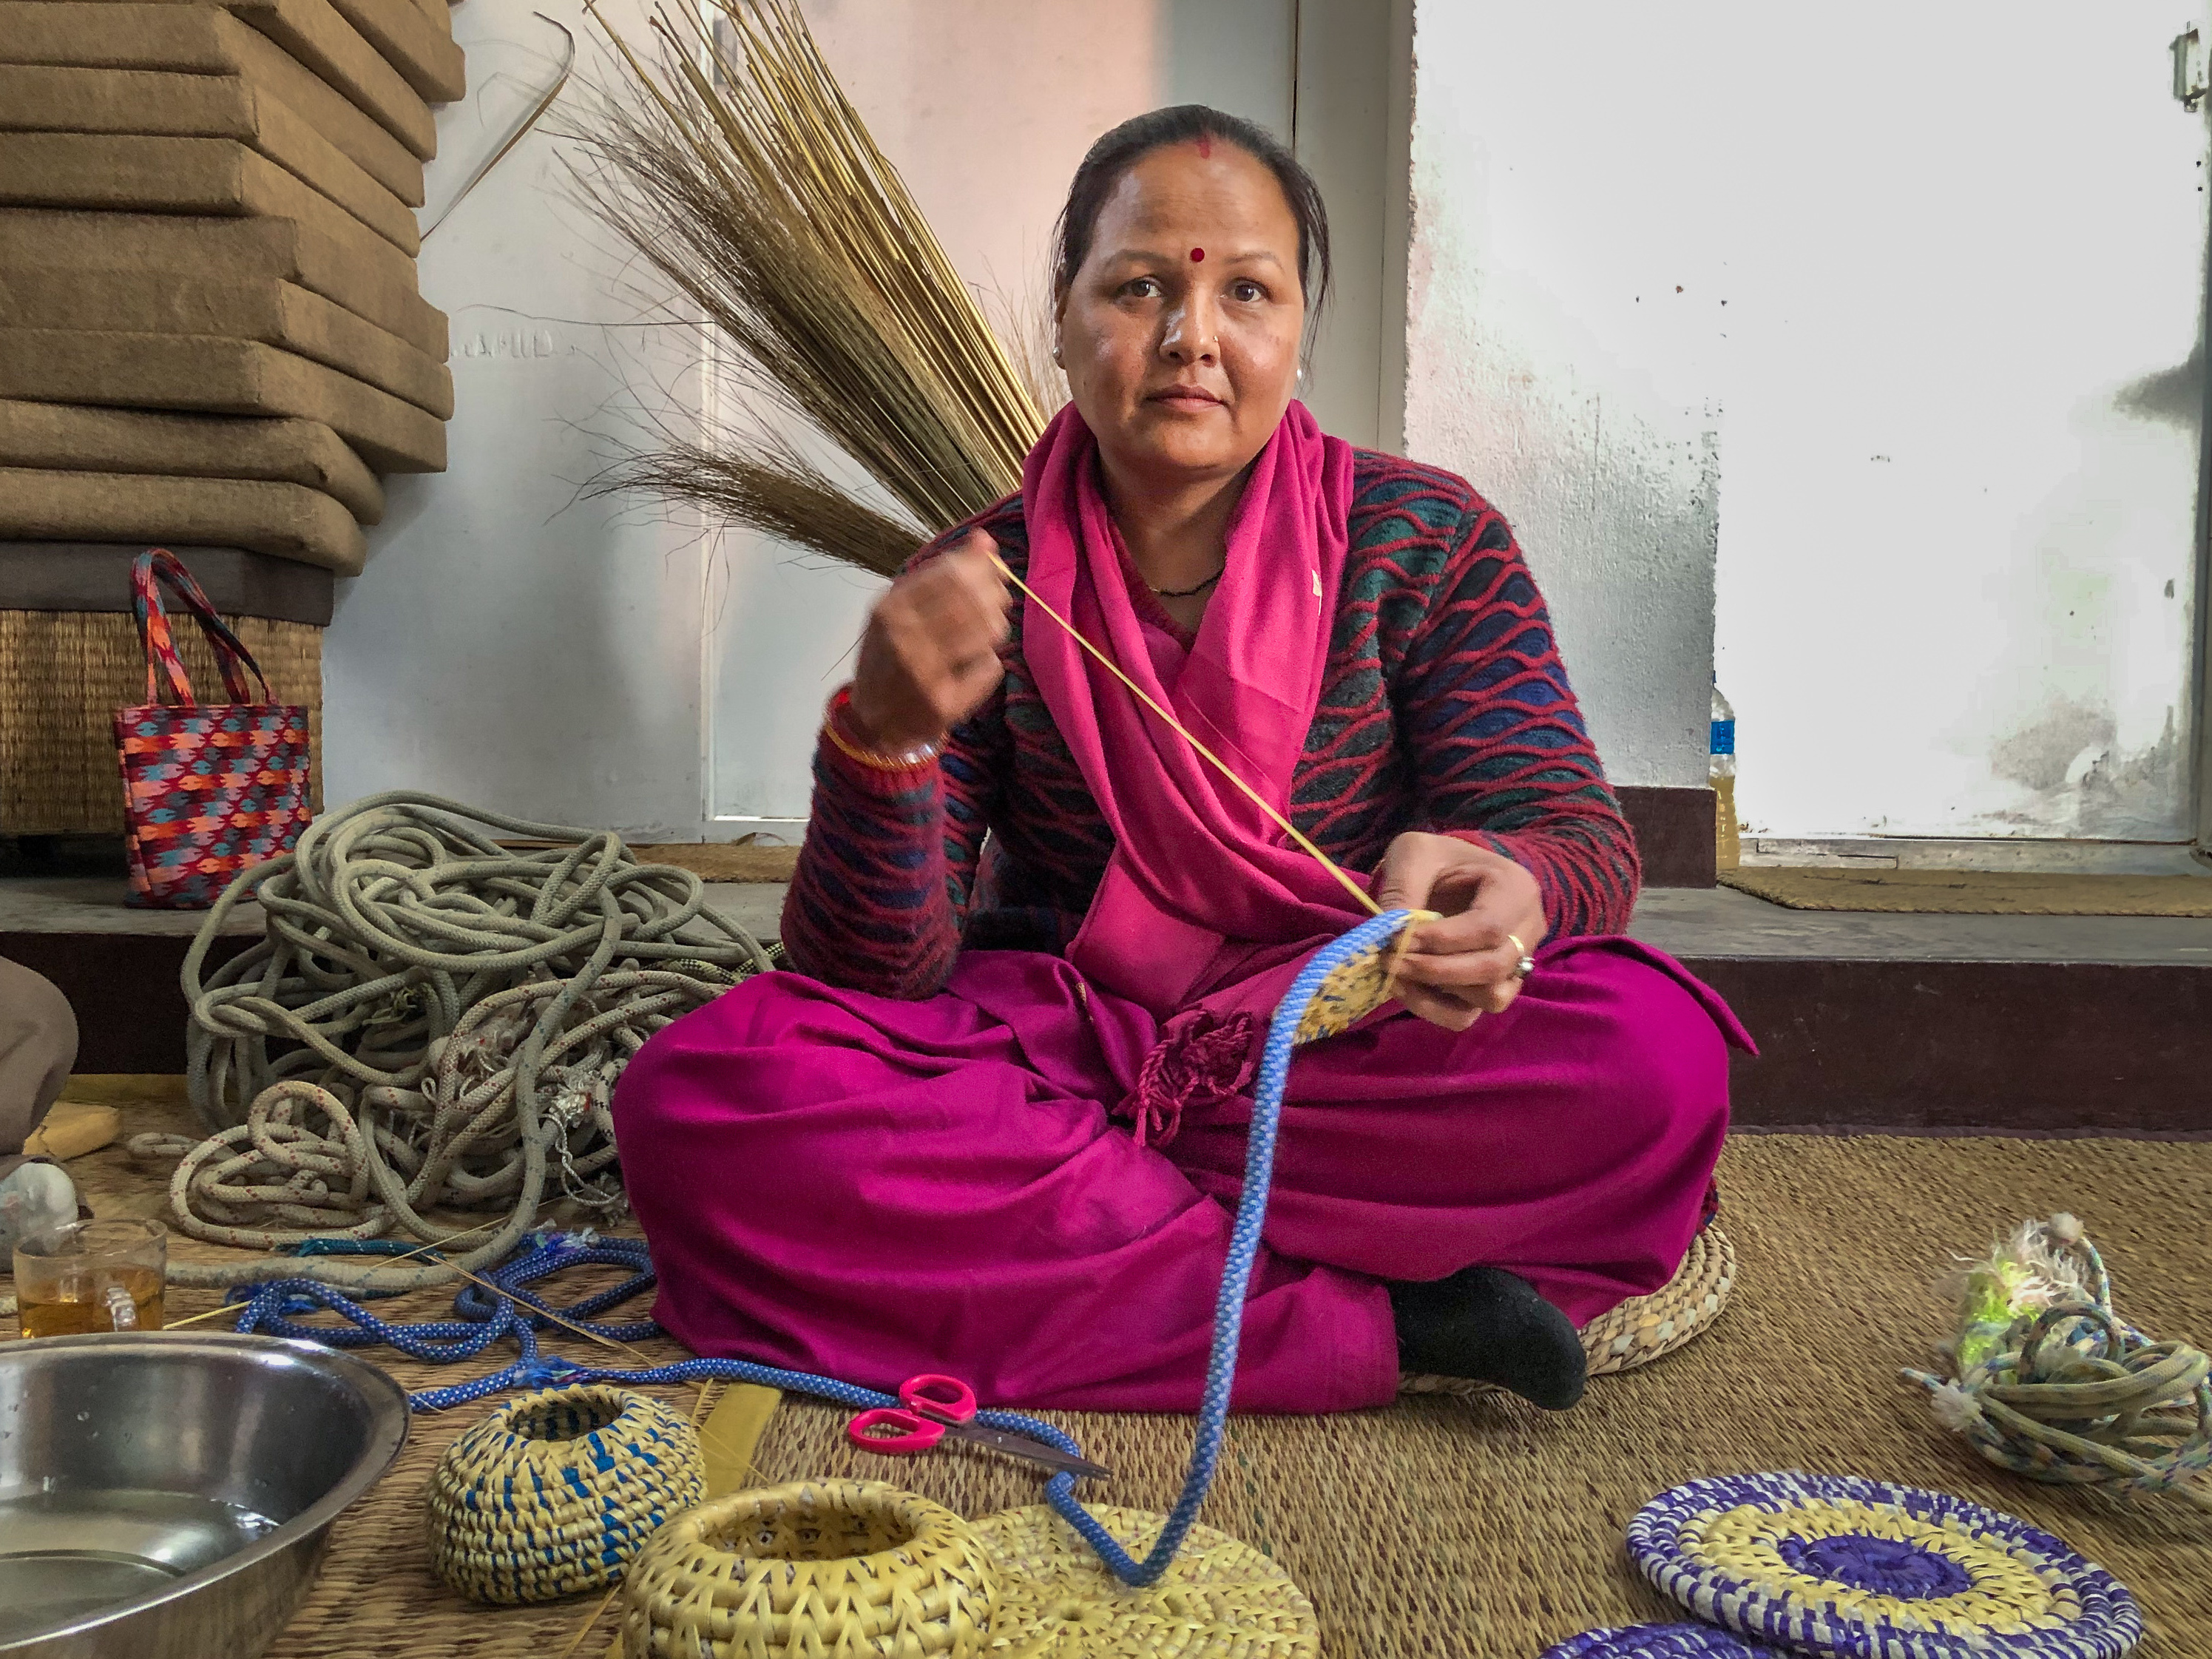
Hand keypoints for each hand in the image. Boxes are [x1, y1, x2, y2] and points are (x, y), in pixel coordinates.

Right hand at [849, 530, 1011, 749]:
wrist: (873, 720)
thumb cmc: (888, 656)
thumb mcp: (899, 608)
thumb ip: (938, 574)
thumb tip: (984, 539)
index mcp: (889, 609)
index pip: (951, 574)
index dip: (983, 568)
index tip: (992, 570)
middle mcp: (903, 639)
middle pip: (973, 602)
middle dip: (996, 595)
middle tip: (998, 600)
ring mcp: (923, 674)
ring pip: (988, 633)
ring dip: (996, 626)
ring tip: (987, 629)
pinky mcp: (944, 703)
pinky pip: (989, 667)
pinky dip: (989, 660)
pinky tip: (974, 663)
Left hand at [1373, 831, 1546, 1030]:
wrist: (1449, 873)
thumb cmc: (1437, 859)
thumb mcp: (1415, 853)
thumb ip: (1404, 886)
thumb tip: (1390, 932)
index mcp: (1517, 890)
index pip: (1488, 928)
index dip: (1440, 940)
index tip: (1394, 938)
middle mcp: (1528, 932)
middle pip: (1492, 968)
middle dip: (1434, 969)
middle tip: (1387, 958)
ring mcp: (1515, 965)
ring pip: (1489, 998)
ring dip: (1435, 990)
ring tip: (1395, 970)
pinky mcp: (1491, 990)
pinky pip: (1468, 1015)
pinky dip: (1433, 1008)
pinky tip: (1404, 987)